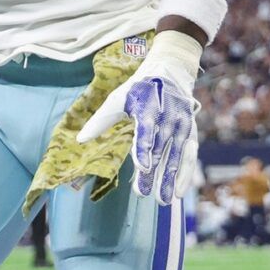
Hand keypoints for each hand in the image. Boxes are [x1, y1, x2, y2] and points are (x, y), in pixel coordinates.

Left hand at [76, 31, 201, 204]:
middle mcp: (168, 117)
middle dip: (153, 173)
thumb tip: (79, 140)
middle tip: (143, 194)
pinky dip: (186, 173)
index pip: (146, 131)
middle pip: (160, 149)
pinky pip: (189, 155)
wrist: (170, 70)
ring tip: (164, 200)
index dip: (144, 149)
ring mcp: (181, 124)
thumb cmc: (139, 89)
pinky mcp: (190, 130)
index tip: (142, 166)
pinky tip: (179, 191)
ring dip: (170, 178)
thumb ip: (101, 121)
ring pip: (176, 155)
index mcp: (148, 107)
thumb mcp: (118, 99)